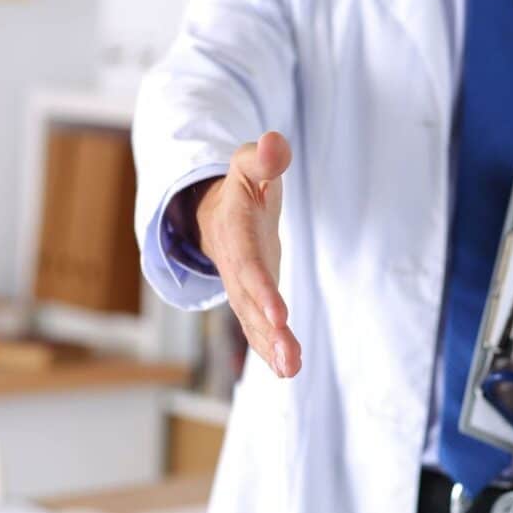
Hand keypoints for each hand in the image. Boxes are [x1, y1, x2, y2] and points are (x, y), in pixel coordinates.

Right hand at [196, 131, 301, 377]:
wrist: (219, 211)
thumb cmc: (243, 184)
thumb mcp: (250, 163)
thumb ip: (264, 156)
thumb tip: (275, 142)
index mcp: (236, 234)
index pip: (249, 266)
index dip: (262, 290)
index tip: (280, 316)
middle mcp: (235, 266)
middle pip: (251, 303)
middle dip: (269, 332)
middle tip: (291, 359)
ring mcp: (241, 286)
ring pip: (254, 322)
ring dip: (272, 347)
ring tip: (293, 369)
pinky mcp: (251, 299)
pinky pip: (257, 328)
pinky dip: (270, 349)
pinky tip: (288, 369)